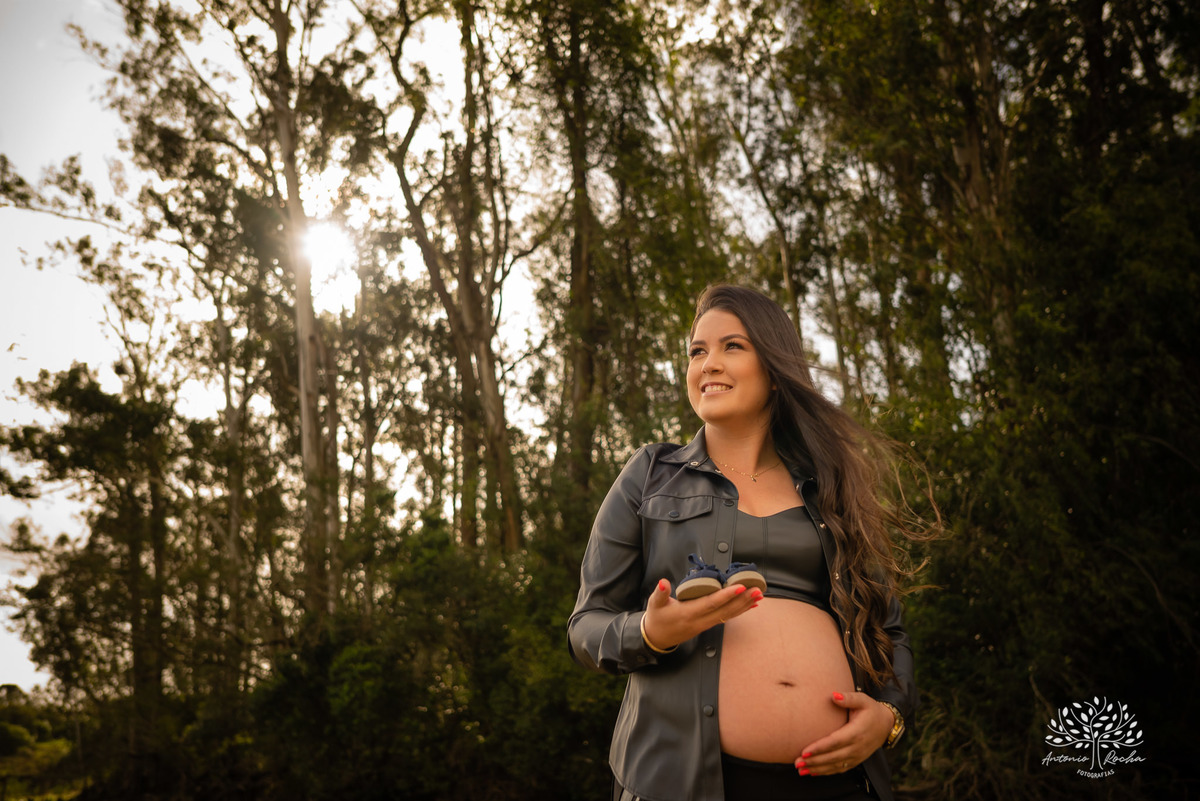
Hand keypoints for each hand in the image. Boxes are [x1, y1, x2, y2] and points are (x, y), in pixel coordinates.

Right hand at [641, 578, 761, 650]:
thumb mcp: (655, 604)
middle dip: (742, 600)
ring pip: (728, 615)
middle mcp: (700, 621)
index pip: (710, 604)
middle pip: (724, 610)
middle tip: (757, 590)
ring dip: (744, 605)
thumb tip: (663, 582)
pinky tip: (750, 605)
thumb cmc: (657, 618)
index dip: (725, 596)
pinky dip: (739, 611)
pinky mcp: (707, 625)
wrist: (657, 638)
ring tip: (758, 596)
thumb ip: (660, 592)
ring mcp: (705, 625)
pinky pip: (726, 618)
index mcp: (688, 613)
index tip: (739, 587)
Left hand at [793, 691, 893, 775]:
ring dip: (817, 769)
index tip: (804, 751)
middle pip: (833, 757)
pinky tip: (812, 772)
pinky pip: (840, 769)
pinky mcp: (856, 760)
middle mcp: (857, 747)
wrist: (886, 724)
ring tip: (800, 770)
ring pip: (835, 765)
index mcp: (856, 732)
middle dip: (814, 761)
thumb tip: (833, 696)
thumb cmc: (871, 709)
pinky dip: (826, 772)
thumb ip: (848, 698)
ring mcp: (857, 756)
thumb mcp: (862, 700)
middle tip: (797, 763)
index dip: (819, 748)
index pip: (835, 742)